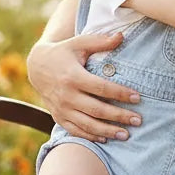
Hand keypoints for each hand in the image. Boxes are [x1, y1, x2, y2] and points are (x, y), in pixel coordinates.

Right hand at [26, 33, 142, 142]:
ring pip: (87, 124)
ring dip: (108, 131)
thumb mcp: (80, 43)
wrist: (36, 66)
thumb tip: (122, 36)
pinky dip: (91, 136)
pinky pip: (75, 130)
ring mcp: (62, 108)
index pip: (101, 88)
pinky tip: (106, 138)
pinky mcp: (58, 116)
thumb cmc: (64, 52)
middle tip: (138, 120)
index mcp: (73, 76)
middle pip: (97, 109)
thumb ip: (101, 41)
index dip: (120, 93)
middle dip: (119, 116)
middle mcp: (67, 95)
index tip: (137, 97)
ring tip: (126, 135)